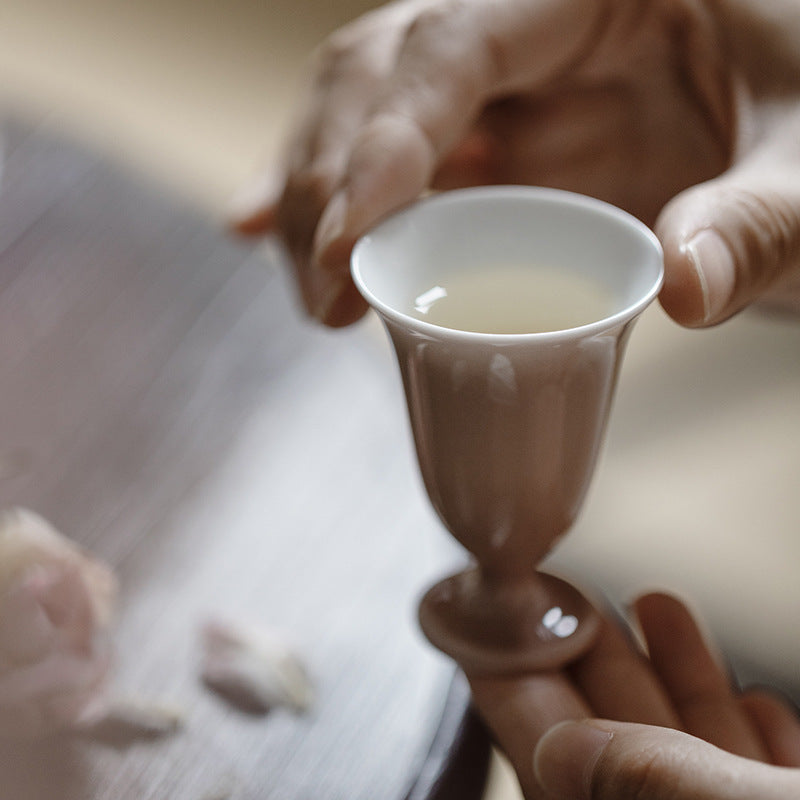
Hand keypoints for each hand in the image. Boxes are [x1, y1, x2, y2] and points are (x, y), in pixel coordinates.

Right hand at [232, 0, 799, 327]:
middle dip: (333, 180)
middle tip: (327, 290)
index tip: (349, 244)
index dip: (387, 139)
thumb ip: (760, 226)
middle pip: (383, 73)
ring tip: (316, 292)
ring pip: (370, 117)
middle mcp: (534, 25)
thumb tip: (680, 291)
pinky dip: (337, 201)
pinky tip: (266, 228)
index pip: (455, 43)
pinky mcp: (499, 148)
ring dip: (320, 199)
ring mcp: (510, 89)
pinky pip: (401, 165)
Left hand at [463, 593, 799, 798]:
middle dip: (590, 660)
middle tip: (561, 592)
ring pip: (690, 758)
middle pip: (617, 748)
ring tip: (654, 602)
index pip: (550, 763)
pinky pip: (755, 779)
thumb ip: (653, 780)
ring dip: (672, 678)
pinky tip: (746, 691)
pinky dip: (744, 728)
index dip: (514, 686)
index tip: (486, 624)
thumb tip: (560, 752)